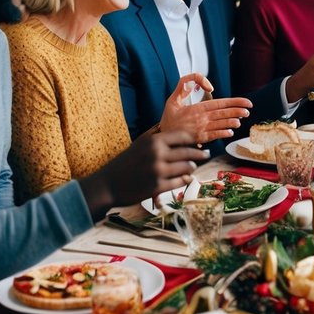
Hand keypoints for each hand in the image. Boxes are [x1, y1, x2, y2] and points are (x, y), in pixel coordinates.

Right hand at [80, 130, 207, 214]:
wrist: (108, 185)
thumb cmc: (125, 162)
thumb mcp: (140, 142)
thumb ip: (156, 134)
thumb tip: (173, 126)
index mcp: (154, 141)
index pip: (183, 136)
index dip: (194, 139)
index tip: (200, 142)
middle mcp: (157, 154)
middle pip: (189, 152)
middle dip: (200, 154)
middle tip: (205, 155)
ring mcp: (159, 171)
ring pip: (188, 167)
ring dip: (192, 167)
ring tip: (193, 166)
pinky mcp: (158, 187)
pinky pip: (181, 181)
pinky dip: (185, 179)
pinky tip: (186, 178)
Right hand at [159, 74, 250, 143]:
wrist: (161, 136)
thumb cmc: (168, 118)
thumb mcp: (172, 100)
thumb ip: (182, 87)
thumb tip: (192, 82)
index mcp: (196, 108)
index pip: (219, 103)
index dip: (234, 102)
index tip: (246, 102)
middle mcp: (200, 118)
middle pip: (222, 113)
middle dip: (237, 111)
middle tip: (247, 110)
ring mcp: (201, 129)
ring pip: (220, 124)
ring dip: (232, 122)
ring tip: (241, 120)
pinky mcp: (199, 139)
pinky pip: (214, 136)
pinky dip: (222, 133)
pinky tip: (230, 132)